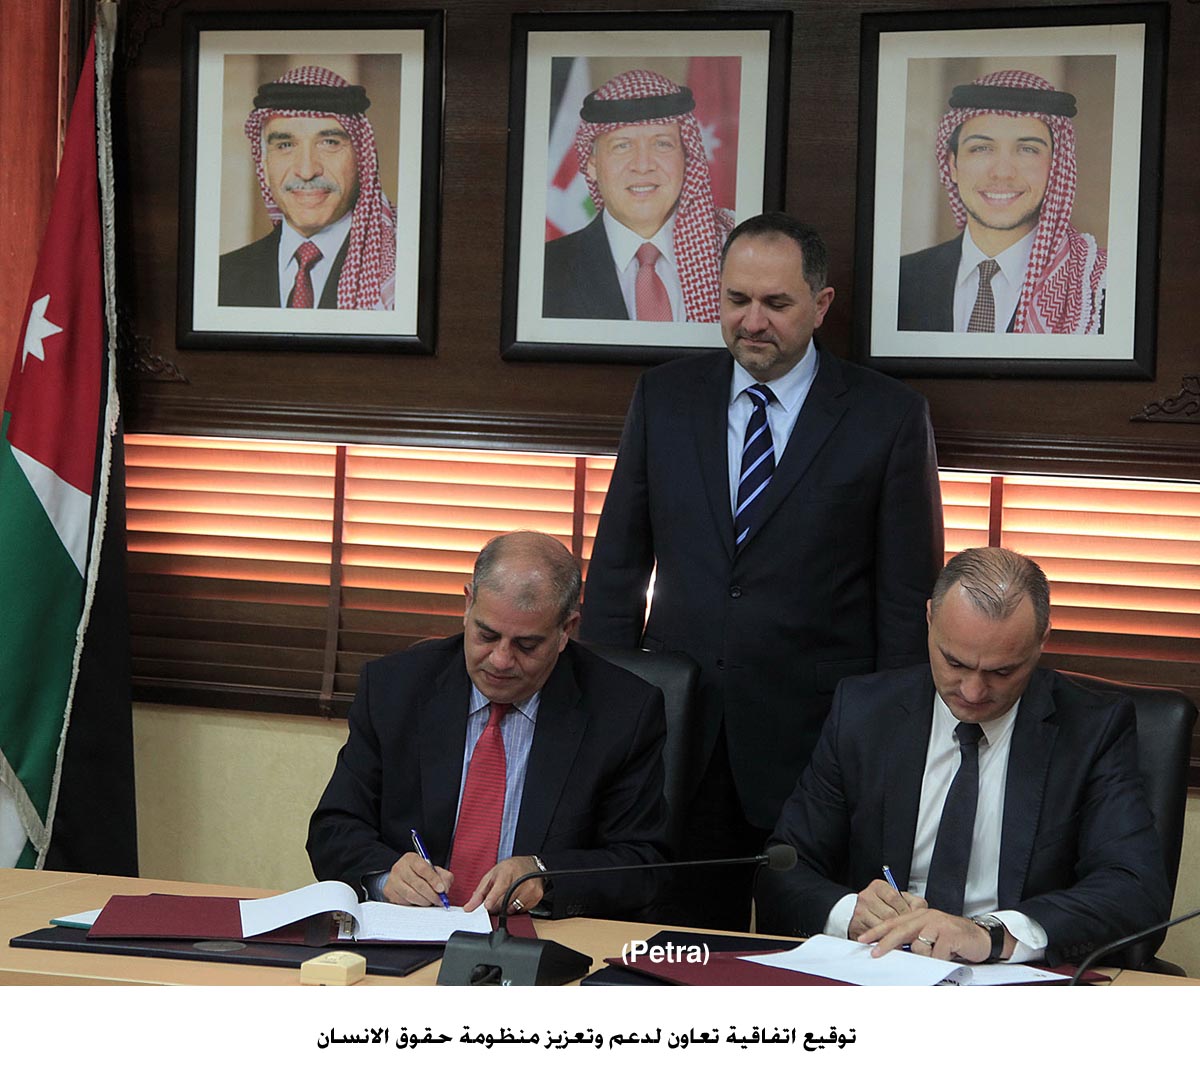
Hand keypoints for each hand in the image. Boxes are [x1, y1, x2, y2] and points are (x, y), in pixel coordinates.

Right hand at [382, 852, 453, 906]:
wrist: (402, 877)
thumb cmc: (420, 874)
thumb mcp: (433, 870)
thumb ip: (444, 876)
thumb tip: (445, 888)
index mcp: (411, 859)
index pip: (423, 869)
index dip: (434, 880)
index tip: (442, 890)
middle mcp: (400, 868)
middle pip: (418, 884)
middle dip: (432, 894)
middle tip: (440, 900)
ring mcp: (393, 880)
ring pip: (411, 895)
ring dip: (424, 901)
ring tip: (431, 901)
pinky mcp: (389, 892)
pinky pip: (404, 902)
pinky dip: (415, 905)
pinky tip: (420, 902)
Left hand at [463, 856, 544, 914]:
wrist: (530, 865)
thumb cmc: (509, 869)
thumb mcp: (492, 875)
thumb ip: (479, 893)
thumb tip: (469, 908)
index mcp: (508, 871)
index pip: (500, 886)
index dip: (493, 897)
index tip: (487, 905)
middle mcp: (521, 879)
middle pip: (504, 901)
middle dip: (496, 905)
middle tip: (493, 901)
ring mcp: (531, 888)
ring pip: (512, 908)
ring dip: (506, 907)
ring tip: (507, 896)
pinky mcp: (537, 896)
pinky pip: (522, 910)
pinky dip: (516, 908)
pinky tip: (517, 897)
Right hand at [847, 879, 927, 939]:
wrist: (866, 913)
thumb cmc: (886, 906)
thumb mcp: (901, 899)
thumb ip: (914, 902)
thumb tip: (921, 911)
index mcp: (878, 887)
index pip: (894, 897)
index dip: (905, 910)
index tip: (911, 919)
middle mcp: (866, 896)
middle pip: (888, 914)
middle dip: (901, 925)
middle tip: (909, 932)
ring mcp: (860, 910)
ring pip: (881, 926)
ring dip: (893, 934)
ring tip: (902, 938)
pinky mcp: (856, 925)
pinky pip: (873, 936)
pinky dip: (883, 940)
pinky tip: (890, 940)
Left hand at [858, 909, 991, 961]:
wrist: (982, 937)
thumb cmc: (955, 938)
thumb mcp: (931, 935)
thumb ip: (914, 939)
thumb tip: (893, 951)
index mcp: (919, 915)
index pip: (893, 922)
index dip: (877, 931)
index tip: (863, 939)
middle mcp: (927, 916)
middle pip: (900, 930)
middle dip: (885, 943)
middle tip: (874, 953)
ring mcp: (938, 924)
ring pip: (918, 946)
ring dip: (926, 956)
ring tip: (939, 954)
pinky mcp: (949, 934)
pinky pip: (935, 954)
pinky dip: (939, 960)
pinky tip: (948, 956)